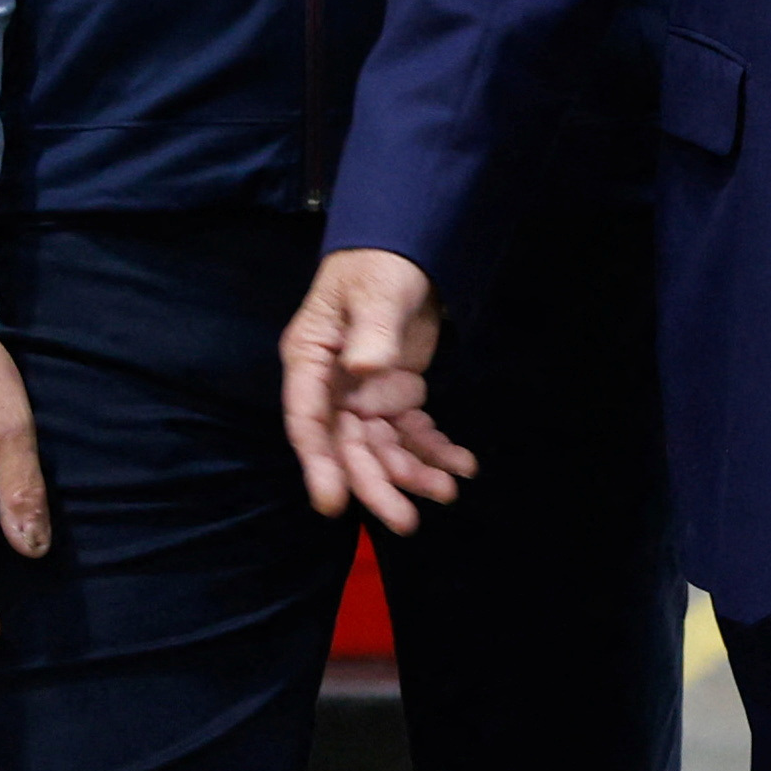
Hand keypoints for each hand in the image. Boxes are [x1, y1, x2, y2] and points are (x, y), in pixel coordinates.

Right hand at [280, 249, 477, 533]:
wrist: (411, 248)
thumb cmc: (380, 263)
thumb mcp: (376, 290)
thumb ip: (371, 330)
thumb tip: (367, 367)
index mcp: (311, 360)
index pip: (308, 420)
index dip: (318, 464)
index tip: (333, 504)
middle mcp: (333, 387)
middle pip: (348, 448)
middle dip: (376, 485)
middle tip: (407, 521)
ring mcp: (364, 396)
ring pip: (382, 449)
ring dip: (413, 473)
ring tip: (449, 490)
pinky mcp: (395, 397)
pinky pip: (412, 434)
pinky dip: (436, 451)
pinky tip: (463, 465)